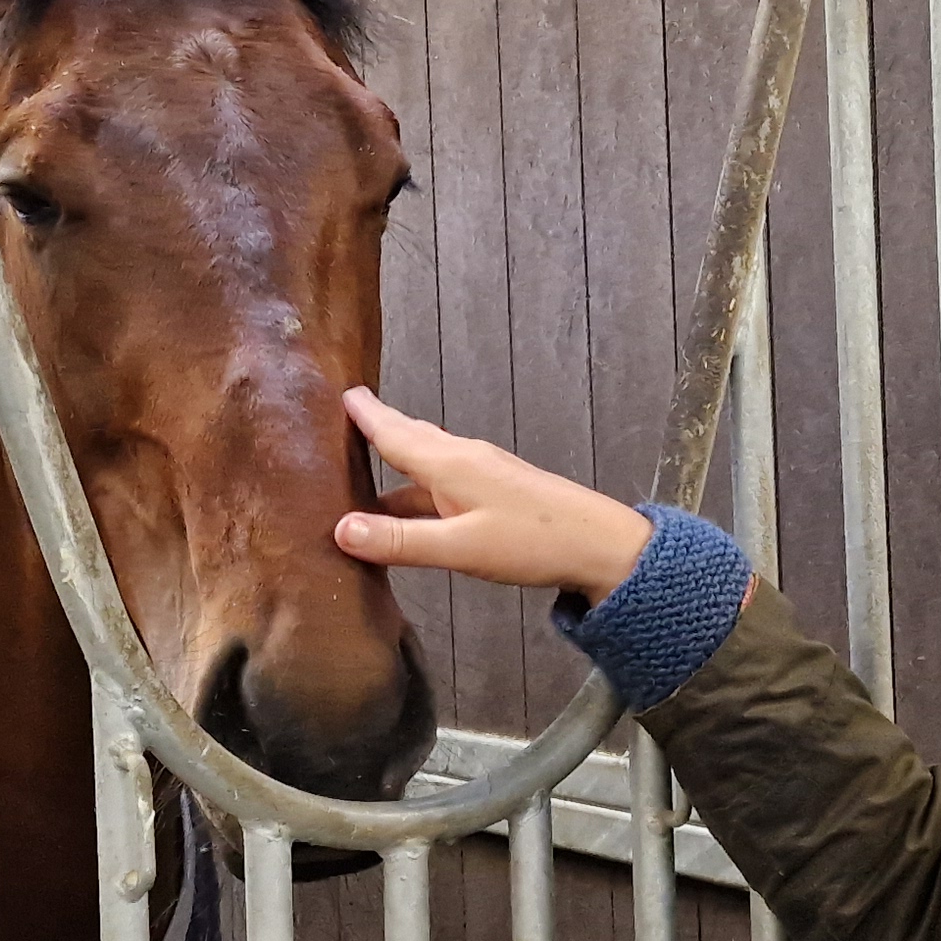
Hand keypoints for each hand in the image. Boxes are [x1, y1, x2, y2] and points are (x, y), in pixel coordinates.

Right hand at [333, 388, 654, 601]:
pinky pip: (443, 481)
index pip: (394, 432)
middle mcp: (463, 460)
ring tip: (362, 468)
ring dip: (396, 462)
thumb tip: (339, 528)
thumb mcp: (460, 548)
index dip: (366, 415)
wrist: (601, 545)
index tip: (340, 392)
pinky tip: (409, 506)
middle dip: (377, 429)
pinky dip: (418, 487)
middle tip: (345, 418)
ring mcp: (482, 474)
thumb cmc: (533, 542)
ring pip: (427, 463)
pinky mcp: (496, 492)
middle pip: (410, 440)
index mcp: (449, 464)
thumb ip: (400, 541)